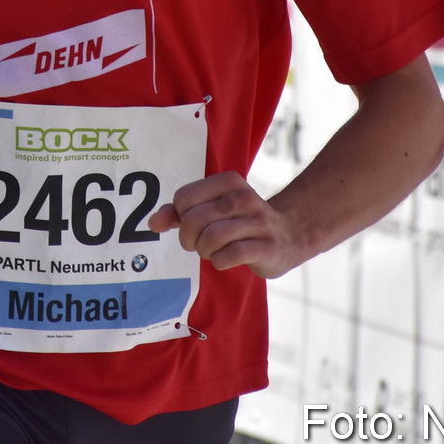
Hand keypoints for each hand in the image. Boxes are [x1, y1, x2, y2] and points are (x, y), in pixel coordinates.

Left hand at [148, 171, 306, 277]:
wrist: (290, 234)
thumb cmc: (242, 222)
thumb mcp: (212, 210)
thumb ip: (180, 214)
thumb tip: (153, 223)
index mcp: (228, 181)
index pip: (183, 198)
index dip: (180, 218)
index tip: (193, 225)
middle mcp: (244, 197)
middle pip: (194, 220)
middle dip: (189, 238)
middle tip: (198, 244)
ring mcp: (258, 221)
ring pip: (211, 238)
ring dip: (204, 251)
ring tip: (212, 251)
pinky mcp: (267, 246)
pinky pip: (229, 256)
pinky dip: (219, 262)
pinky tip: (226, 259)